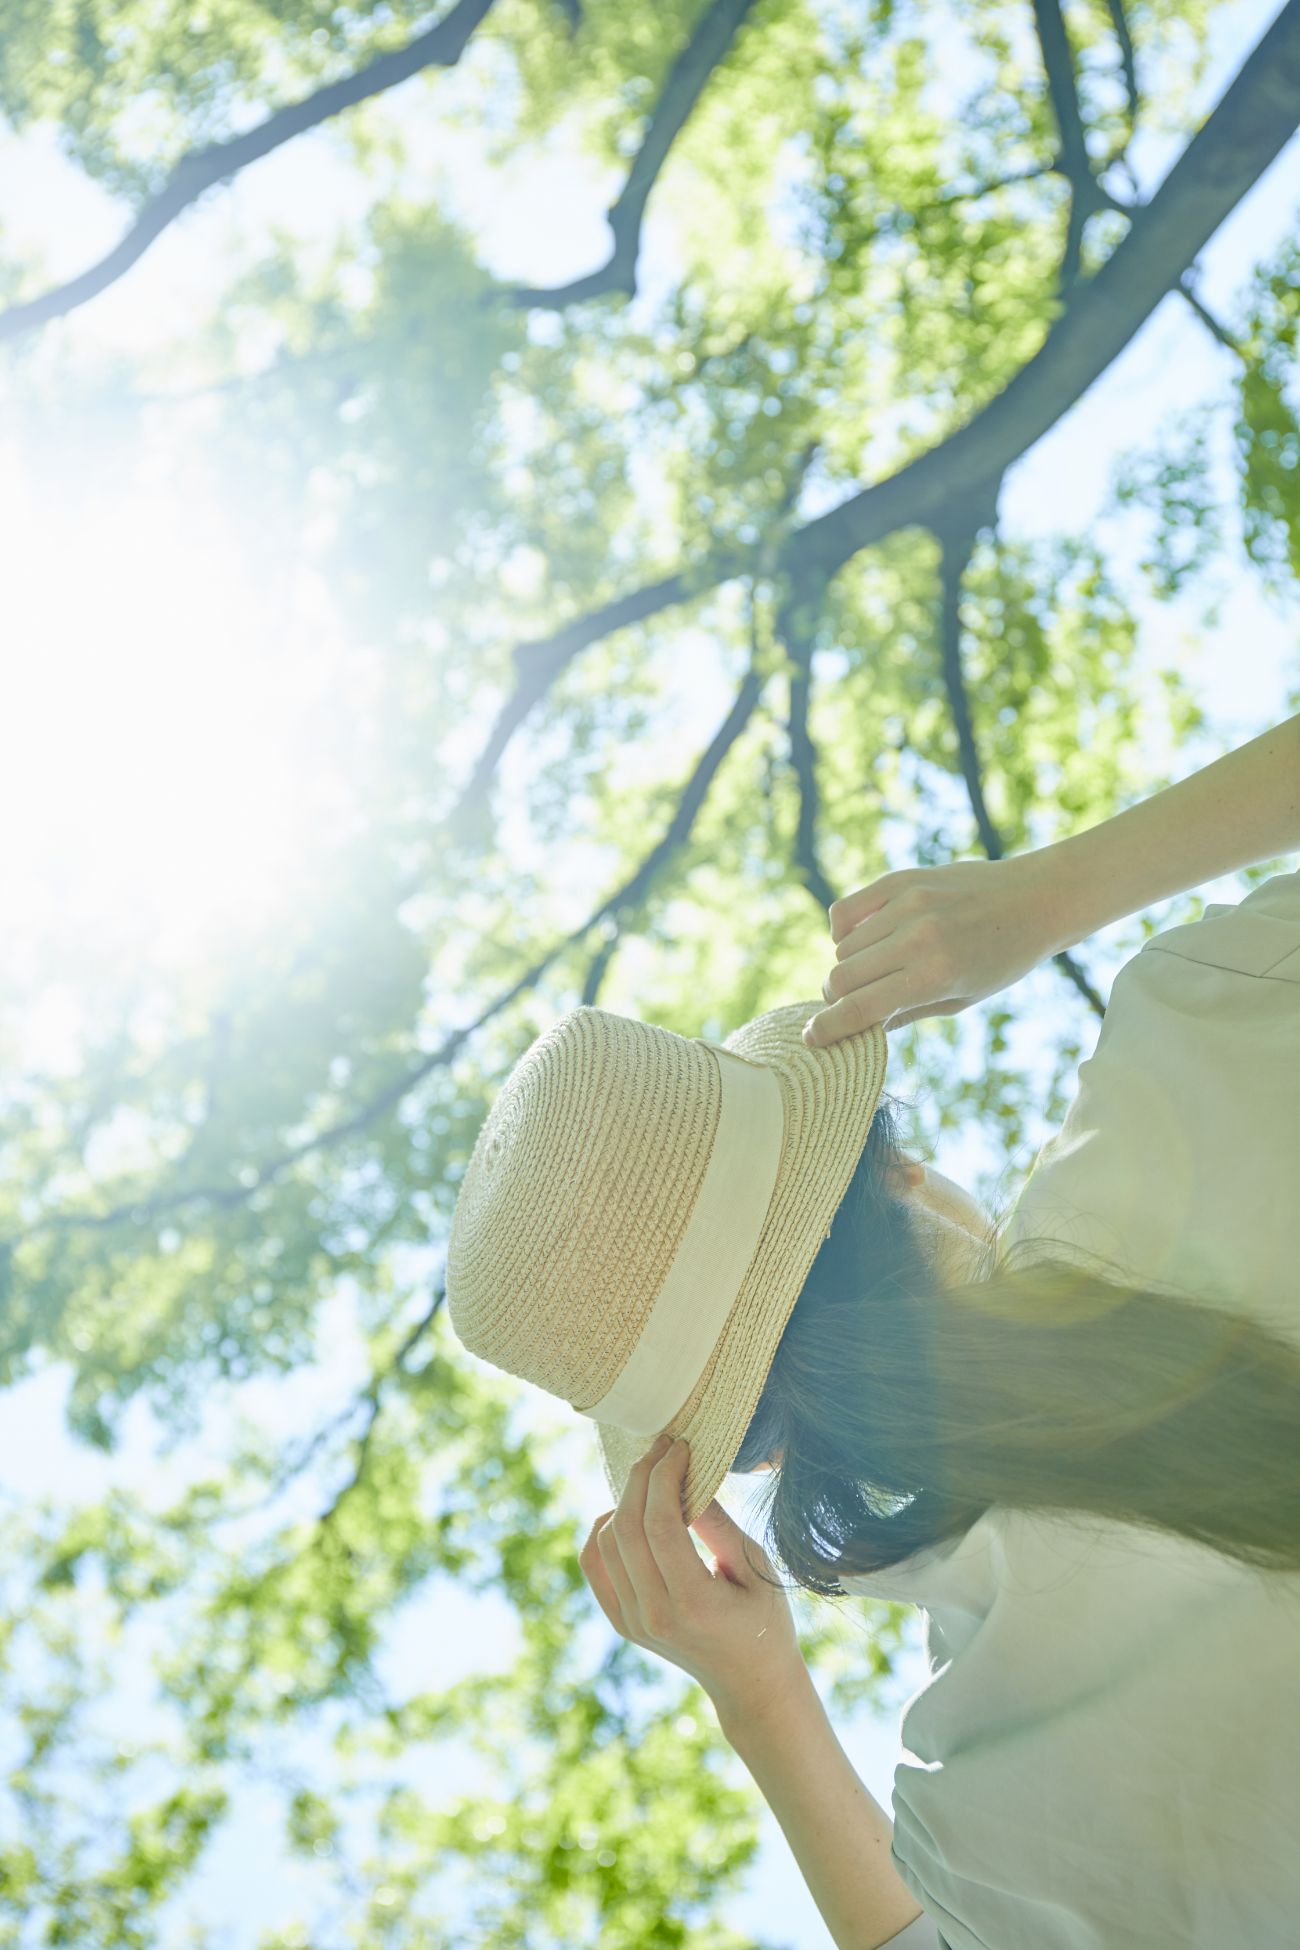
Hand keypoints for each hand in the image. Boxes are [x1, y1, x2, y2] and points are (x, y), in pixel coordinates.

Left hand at [579, 1435, 805, 1716]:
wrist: (750, 1683)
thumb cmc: (765, 1620)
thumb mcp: (756, 1568)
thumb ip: (719, 1525)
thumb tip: (689, 1477)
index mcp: (692, 1603)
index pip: (660, 1524)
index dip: (664, 1476)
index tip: (679, 1447)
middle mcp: (653, 1615)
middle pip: (626, 1527)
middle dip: (641, 1477)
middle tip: (664, 1449)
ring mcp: (631, 1622)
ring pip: (605, 1541)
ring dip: (624, 1500)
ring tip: (653, 1478)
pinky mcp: (621, 1622)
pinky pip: (595, 1563)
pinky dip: (604, 1530)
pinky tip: (628, 1512)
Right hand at [803, 854, 1059, 1047]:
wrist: (1035, 898)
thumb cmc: (1002, 959)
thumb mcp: (961, 999)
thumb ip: (905, 1012)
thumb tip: (858, 1027)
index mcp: (934, 975)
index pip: (860, 1007)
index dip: (828, 1027)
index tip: (811, 1038)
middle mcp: (916, 938)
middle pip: (841, 977)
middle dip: (836, 997)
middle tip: (848, 1002)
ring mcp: (907, 904)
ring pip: (843, 947)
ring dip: (848, 965)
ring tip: (875, 968)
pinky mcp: (901, 880)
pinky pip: (846, 911)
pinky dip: (843, 931)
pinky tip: (860, 938)